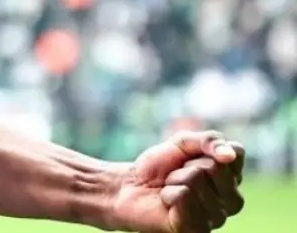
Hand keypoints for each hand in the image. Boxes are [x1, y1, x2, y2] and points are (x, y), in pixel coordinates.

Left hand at [109, 131, 245, 232]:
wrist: (131, 187)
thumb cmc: (160, 166)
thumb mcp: (183, 143)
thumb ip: (210, 140)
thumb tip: (230, 154)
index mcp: (232, 179)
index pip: (235, 153)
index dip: (205, 149)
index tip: (189, 157)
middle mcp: (232, 200)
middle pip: (214, 167)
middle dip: (186, 165)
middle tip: (175, 175)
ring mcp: (217, 217)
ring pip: (196, 181)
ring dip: (174, 180)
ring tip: (170, 189)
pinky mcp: (198, 230)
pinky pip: (184, 197)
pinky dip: (168, 194)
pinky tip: (167, 203)